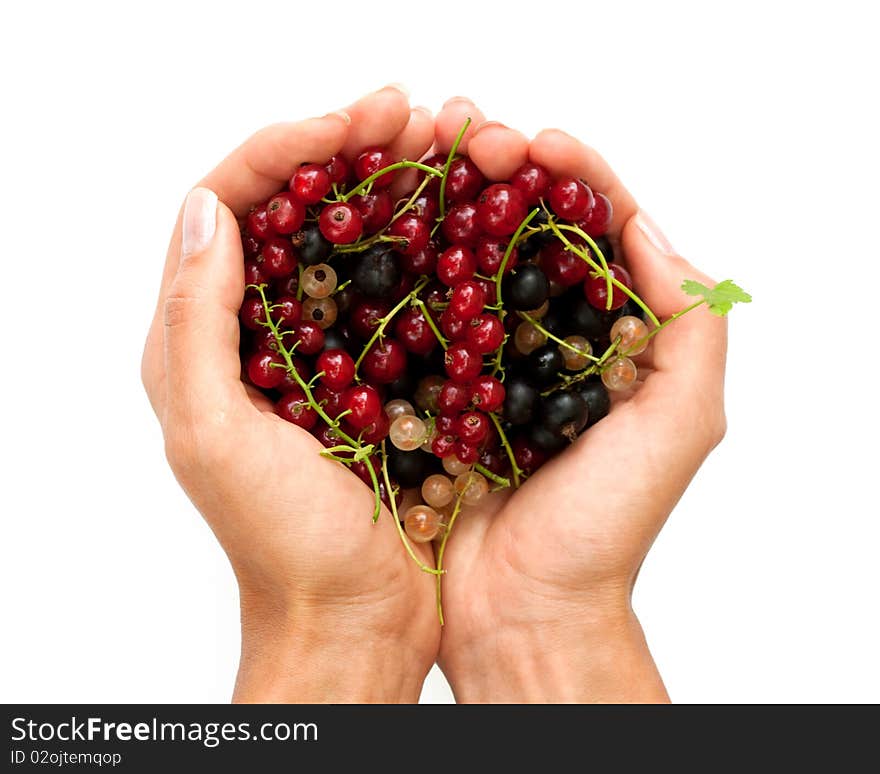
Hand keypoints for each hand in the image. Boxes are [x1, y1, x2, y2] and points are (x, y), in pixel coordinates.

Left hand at [141, 87, 440, 702]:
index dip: (285, 151)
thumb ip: (195, 321)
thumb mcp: (215, 434)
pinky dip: (422, 244)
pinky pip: (392, 289)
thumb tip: (207, 208)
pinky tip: (461, 220)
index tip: (351, 123)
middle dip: (346, 148)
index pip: (230, 206)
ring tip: (444, 145)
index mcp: (200, 339)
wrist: (349, 613)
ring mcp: (320, 350)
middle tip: (411, 113)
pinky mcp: (372, 373)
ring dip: (390, 184)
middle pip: (292, 209)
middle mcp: (256, 332)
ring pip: (347, 239)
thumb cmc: (279, 541)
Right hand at [431, 98, 727, 701]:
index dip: (579, 179)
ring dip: (453, 207)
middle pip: (530, 236)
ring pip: (472, 264)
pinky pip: (423, 318)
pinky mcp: (436, 390)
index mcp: (615, 341)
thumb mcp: (680, 424)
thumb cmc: (605, 527)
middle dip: (505, 176)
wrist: (522, 608)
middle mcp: (550, 342)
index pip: (604, 235)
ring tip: (426, 161)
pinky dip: (409, 272)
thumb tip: (645, 229)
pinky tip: (389, 234)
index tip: (542, 145)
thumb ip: (688, 327)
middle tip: (470, 137)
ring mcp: (488, 364)